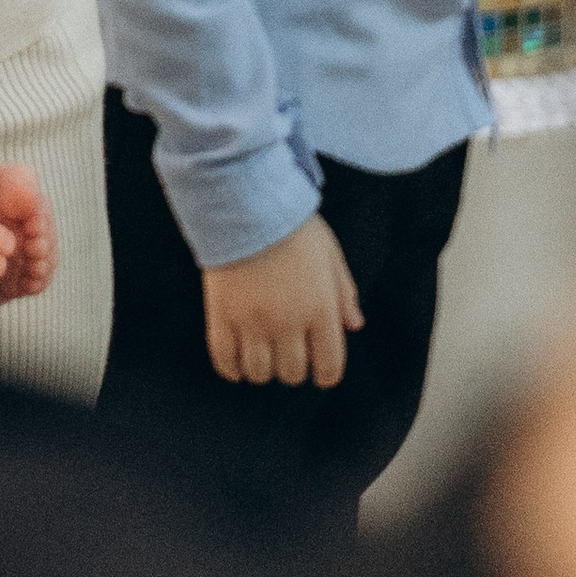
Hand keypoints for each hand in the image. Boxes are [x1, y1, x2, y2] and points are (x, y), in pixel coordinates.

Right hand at [202, 214, 363, 387]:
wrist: (245, 203)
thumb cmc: (292, 226)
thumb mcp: (330, 254)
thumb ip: (344, 293)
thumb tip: (354, 325)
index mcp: (319, 309)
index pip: (329, 366)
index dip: (326, 373)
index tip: (320, 369)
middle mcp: (287, 323)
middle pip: (292, 373)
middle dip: (293, 368)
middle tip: (288, 352)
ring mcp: (252, 323)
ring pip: (259, 373)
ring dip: (263, 369)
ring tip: (261, 353)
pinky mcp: (222, 317)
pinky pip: (225, 360)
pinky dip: (231, 369)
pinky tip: (236, 363)